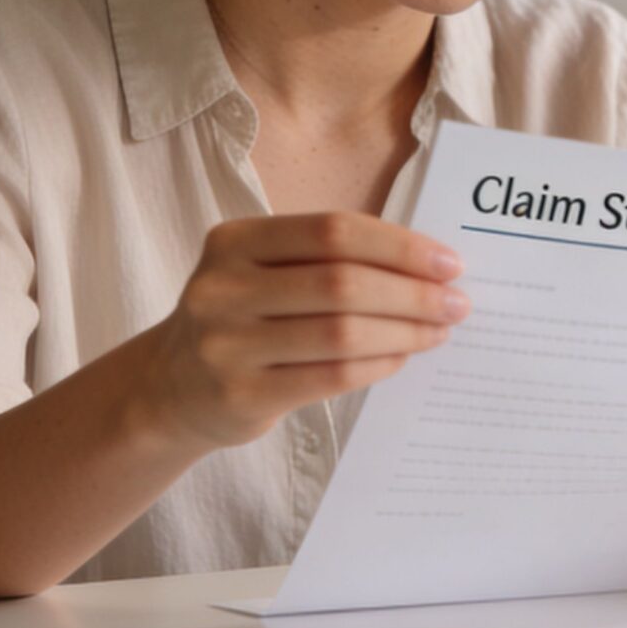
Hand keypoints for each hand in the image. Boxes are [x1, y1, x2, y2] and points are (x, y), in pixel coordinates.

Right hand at [136, 213, 469, 452]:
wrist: (169, 388)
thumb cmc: (240, 318)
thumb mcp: (260, 272)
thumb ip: (325, 260)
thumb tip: (425, 266)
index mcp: (234, 241)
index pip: (333, 231)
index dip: (398, 245)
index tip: (448, 262)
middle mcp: (223, 289)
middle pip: (342, 283)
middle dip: (411, 293)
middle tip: (457, 302)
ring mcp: (227, 345)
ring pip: (341, 334)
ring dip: (404, 331)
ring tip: (439, 331)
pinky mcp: (242, 396)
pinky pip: (330, 377)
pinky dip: (378, 365)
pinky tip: (401, 357)